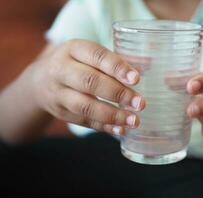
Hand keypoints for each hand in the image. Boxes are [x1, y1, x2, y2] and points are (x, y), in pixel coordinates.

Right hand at [27, 39, 145, 134]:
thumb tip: (147, 66)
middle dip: (118, 94)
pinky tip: (121, 129)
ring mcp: (59, 93)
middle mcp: (61, 70)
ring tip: (135, 120)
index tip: (137, 79)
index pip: (97, 56)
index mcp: (73, 49)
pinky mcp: (61, 112)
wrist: (40, 82)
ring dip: (112, 115)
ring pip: (85, 106)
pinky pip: (83, 121)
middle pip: (90, 82)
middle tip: (140, 103)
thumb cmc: (75, 64)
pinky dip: (104, 126)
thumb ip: (112, 61)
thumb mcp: (87, 54)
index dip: (117, 68)